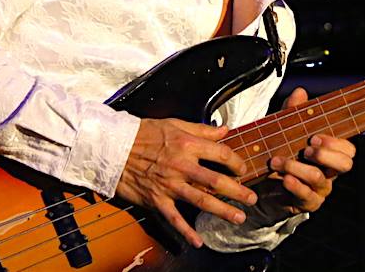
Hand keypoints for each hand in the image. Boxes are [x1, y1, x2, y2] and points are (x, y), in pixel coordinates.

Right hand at [116, 117, 257, 248]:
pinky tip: (198, 240)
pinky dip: (186, 231)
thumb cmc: (143, 134)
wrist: (112, 148)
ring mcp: (169, 185)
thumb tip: (225, 130)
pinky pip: (174, 218)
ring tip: (239, 217)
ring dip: (222, 210)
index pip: (221, 154)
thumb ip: (202, 129)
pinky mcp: (156, 199)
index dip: (236, 162)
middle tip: (252, 199)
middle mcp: (182, 165)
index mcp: (188, 144)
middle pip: (216, 181)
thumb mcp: (175, 123)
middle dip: (237, 191)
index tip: (242, 169)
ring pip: (201, 200)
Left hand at [258, 87, 356, 216]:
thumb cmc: (282, 153)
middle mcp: (330, 171)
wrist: (264, 184)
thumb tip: (300, 92)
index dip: (336, 143)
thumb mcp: (285, 130)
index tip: (315, 136)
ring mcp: (320, 188)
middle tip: (306, 149)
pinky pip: (307, 196)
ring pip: (320, 178)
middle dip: (326, 155)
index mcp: (331, 153)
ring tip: (278, 161)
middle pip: (345, 165)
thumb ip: (293, 112)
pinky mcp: (308, 203)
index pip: (348, 149)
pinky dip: (295, 186)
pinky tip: (284, 178)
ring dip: (298, 167)